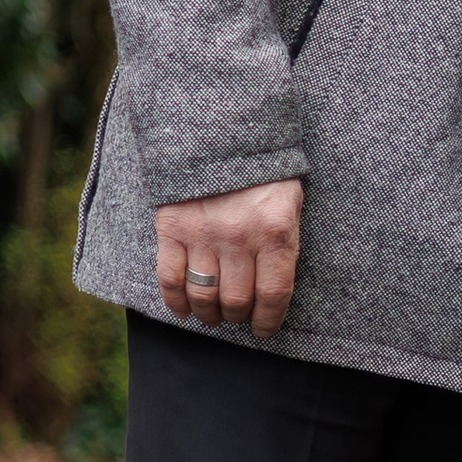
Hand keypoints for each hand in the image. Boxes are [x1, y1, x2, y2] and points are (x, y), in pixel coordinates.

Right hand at [156, 180, 304, 337]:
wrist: (221, 130)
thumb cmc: (262, 171)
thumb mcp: (289, 202)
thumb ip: (284, 243)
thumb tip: (274, 291)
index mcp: (275, 232)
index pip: (274, 295)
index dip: (269, 322)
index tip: (264, 331)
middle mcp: (240, 238)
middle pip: (237, 301)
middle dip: (238, 318)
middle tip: (237, 317)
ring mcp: (204, 234)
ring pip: (204, 295)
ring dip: (209, 315)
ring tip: (213, 316)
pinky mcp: (173, 228)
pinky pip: (171, 278)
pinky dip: (176, 302)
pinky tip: (184, 310)